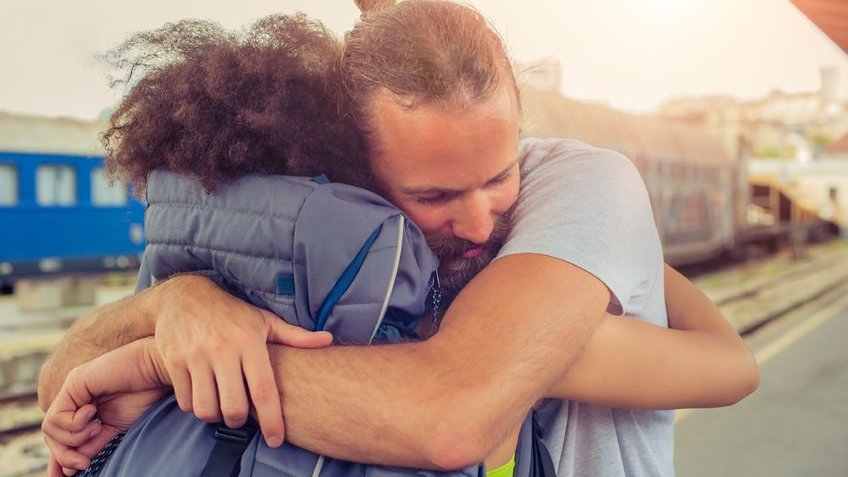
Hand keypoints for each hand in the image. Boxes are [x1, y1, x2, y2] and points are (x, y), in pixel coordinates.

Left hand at [42, 339, 167, 474]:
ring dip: (74, 438)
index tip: (69, 475)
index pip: (60, 435)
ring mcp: (72, 389)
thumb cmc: (144, 395)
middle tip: (85, 463)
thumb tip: (70, 469)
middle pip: (51, 434)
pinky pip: (57, 416)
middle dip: (64, 455)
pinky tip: (94, 413)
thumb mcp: (114, 429)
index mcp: (82, 407)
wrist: (156, 371)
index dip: (60, 457)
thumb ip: (92, 444)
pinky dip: (75, 424)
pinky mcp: (73, 383)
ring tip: (97, 429)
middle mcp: (73, 397)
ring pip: (50, 428)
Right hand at [152, 275, 332, 446]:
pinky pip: (185, 401)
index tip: (276, 439)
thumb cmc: (232, 313)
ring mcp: (195, 356)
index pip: (263, 389)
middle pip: (233, 407)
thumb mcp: (264, 320)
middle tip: (242, 415)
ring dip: (215, 415)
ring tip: (221, 405)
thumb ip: (296, 336)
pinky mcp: (173, 361)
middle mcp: (222, 350)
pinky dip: (194, 406)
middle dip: (240, 420)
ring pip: (206, 409)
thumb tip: (328, 340)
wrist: (184, 296)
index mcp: (249, 342)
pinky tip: (203, 394)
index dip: (272, 419)